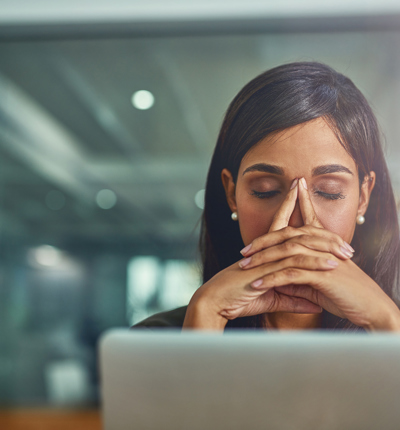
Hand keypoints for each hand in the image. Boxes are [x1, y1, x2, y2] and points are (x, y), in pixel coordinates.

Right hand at [183, 179, 332, 329]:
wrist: (215, 303)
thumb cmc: (238, 298)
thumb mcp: (271, 298)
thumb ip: (294, 299)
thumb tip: (315, 302)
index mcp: (265, 252)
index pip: (280, 224)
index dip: (290, 206)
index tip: (299, 190)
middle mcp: (265, 251)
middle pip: (294, 230)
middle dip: (312, 221)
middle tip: (332, 221)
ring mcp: (265, 259)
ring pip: (297, 246)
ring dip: (323, 246)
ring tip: (345, 249)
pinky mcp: (264, 271)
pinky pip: (293, 266)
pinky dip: (313, 265)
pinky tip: (331, 266)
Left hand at [239, 177, 399, 330]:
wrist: (373, 309)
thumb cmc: (348, 297)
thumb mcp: (319, 285)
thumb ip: (299, 279)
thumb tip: (279, 280)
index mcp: (324, 244)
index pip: (302, 224)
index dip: (289, 212)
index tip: (268, 214)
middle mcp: (323, 246)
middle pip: (287, 235)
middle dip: (263, 241)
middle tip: (244, 250)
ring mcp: (323, 258)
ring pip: (286, 252)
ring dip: (262, 259)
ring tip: (244, 267)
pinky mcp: (322, 274)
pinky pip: (291, 274)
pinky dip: (272, 278)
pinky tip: (258, 284)